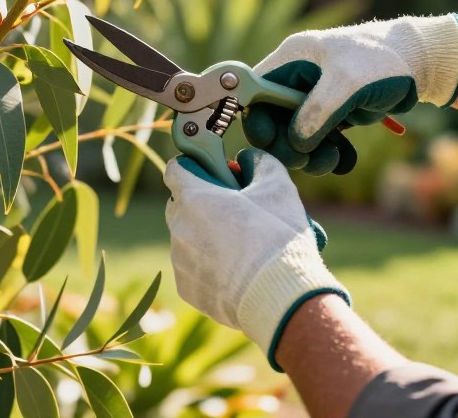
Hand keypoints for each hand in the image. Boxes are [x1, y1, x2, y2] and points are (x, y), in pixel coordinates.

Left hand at [164, 148, 349, 370]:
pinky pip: (193, 267)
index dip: (196, 166)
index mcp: (194, 197)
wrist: (280, 296)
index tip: (216, 173)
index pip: (176, 168)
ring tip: (242, 245)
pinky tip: (237, 270)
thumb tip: (247, 160)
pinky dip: (209, 265)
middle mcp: (179, 227)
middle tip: (236, 209)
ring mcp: (180, 260)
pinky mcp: (188, 289)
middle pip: (181, 204)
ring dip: (206, 235)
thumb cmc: (277, 237)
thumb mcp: (277, 185)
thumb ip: (258, 161)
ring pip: (188, 237)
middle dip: (203, 202)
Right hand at [243, 15, 457, 171]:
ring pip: (295, 136)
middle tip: (306, 160)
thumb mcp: (349, 82)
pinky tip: (343, 160)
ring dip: (310, 155)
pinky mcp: (331, 114)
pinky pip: (318, 142)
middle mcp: (296, 78)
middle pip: (272, 120)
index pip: (255, 92)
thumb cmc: (383, 60)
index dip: (257, 118)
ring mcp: (313, 98)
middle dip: (287, 143)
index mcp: (291, 59)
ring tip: (332, 162)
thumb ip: (318, 111)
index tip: (270, 141)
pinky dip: (327, 155)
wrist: (420, 63)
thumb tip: (295, 142)